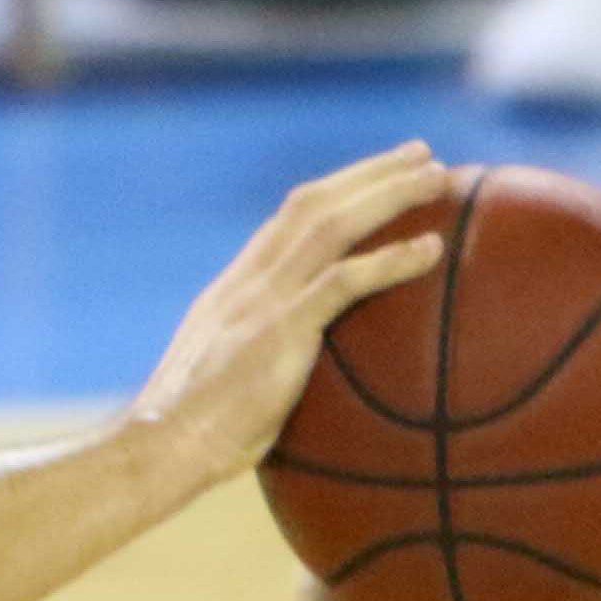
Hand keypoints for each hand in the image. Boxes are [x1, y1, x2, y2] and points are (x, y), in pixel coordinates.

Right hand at [131, 143, 451, 484]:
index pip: (287, 221)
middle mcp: (246, 280)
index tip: (378, 176)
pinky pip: (342, 281)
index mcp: (233, 289)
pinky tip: (432, 248)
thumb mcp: (231, 386)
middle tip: (423, 153)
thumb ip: (266, 366)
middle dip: (370, 172)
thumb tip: (303, 386)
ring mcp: (261, 301)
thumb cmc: (195, 439)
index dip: (336, 191)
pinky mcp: (278, 329)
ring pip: (330, 224)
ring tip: (438, 178)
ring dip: (387, 194)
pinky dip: (389, 259)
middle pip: (312, 204)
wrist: (162, 447)